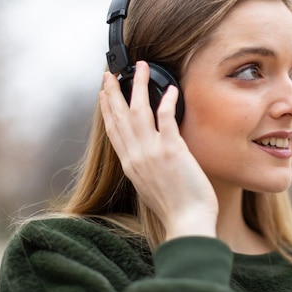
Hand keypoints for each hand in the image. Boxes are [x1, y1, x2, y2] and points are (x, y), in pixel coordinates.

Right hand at [99, 61, 217, 239]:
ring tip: (140, 68)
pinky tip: (170, 89)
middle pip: (120, 116)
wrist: (187, 223)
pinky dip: (167, 101)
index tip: (104, 94)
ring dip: (138, 86)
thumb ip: (146, 168)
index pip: (114, 131)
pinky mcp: (171, 150)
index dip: (107, 110)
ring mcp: (152, 152)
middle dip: (114, 92)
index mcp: (130, 165)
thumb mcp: (150, 187)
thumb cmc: (175, 210)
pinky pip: (166, 118)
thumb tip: (149, 157)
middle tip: (109, 73)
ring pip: (138, 111)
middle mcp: (136, 156)